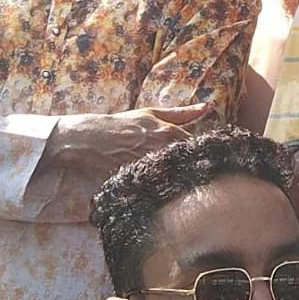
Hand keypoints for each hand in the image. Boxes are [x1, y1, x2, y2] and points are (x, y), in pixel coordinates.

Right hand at [42, 103, 212, 176]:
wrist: (92, 140)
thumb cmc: (124, 124)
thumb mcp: (152, 114)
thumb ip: (182, 113)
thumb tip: (206, 107)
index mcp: (171, 133)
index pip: (199, 148)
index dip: (202, 156)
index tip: (201, 160)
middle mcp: (164, 150)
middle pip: (191, 165)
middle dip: (193, 170)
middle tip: (190, 175)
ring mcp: (152, 167)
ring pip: (177, 179)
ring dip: (179, 182)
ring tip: (175, 184)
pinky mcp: (140, 181)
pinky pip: (159, 190)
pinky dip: (162, 191)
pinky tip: (161, 192)